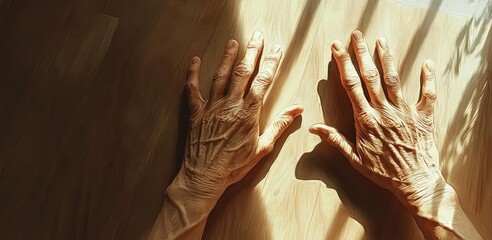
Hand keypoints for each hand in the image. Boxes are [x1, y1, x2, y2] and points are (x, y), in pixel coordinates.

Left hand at [170, 31, 302, 201]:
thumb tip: (297, 109)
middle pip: (243, 72)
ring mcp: (212, 107)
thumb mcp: (263, 147)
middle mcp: (230, 105)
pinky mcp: (196, 112)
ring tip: (234, 43)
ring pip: (220, 76)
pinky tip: (195, 61)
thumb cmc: (235, 165)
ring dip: (228, 57)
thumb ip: (280, 125)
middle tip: (257, 37)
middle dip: (252, 52)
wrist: (205, 176)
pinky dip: (193, 74)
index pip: (263, 81)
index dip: (271, 63)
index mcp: (249, 113)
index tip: (277, 49)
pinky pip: (192, 89)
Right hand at [309, 30, 441, 205]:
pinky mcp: (423, 117)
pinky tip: (427, 63)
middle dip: (361, 53)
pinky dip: (428, 78)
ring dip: (386, 58)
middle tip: (357, 35)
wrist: (414, 182)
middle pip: (371, 76)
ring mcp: (405, 112)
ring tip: (380, 40)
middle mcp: (385, 111)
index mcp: (366, 119)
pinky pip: (428, 94)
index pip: (351, 85)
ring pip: (394, 79)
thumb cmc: (384, 173)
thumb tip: (314, 128)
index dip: (343, 63)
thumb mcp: (355, 159)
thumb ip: (336, 140)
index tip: (337, 48)